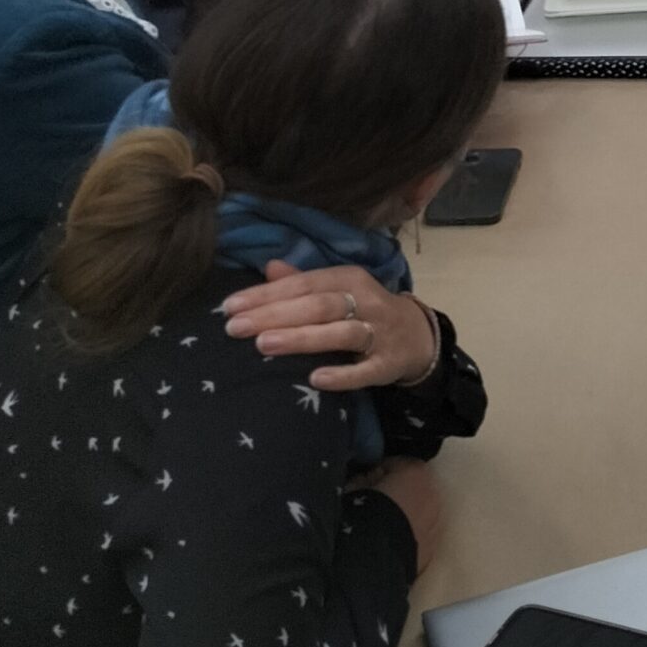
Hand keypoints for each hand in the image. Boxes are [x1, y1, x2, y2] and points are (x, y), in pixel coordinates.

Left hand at [221, 262, 441, 390]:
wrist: (417, 336)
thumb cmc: (364, 310)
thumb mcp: (339, 289)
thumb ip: (303, 281)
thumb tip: (269, 267)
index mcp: (350, 279)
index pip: (304, 283)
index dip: (267, 294)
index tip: (229, 307)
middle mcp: (366, 301)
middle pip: (319, 306)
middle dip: (275, 315)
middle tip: (235, 328)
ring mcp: (380, 333)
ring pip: (340, 333)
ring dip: (302, 338)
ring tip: (264, 345)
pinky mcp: (388, 364)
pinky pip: (366, 371)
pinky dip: (343, 374)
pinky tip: (316, 379)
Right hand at [353, 456, 442, 576]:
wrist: (376, 558)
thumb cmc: (363, 516)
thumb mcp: (353, 487)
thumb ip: (363, 479)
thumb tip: (362, 481)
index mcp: (415, 471)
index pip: (395, 464)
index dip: (376, 472)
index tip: (363, 482)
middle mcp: (433, 493)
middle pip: (411, 487)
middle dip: (394, 492)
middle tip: (371, 503)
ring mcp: (436, 521)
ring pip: (417, 511)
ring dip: (403, 514)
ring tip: (378, 526)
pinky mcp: (433, 547)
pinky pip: (418, 533)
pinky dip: (406, 534)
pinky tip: (387, 542)